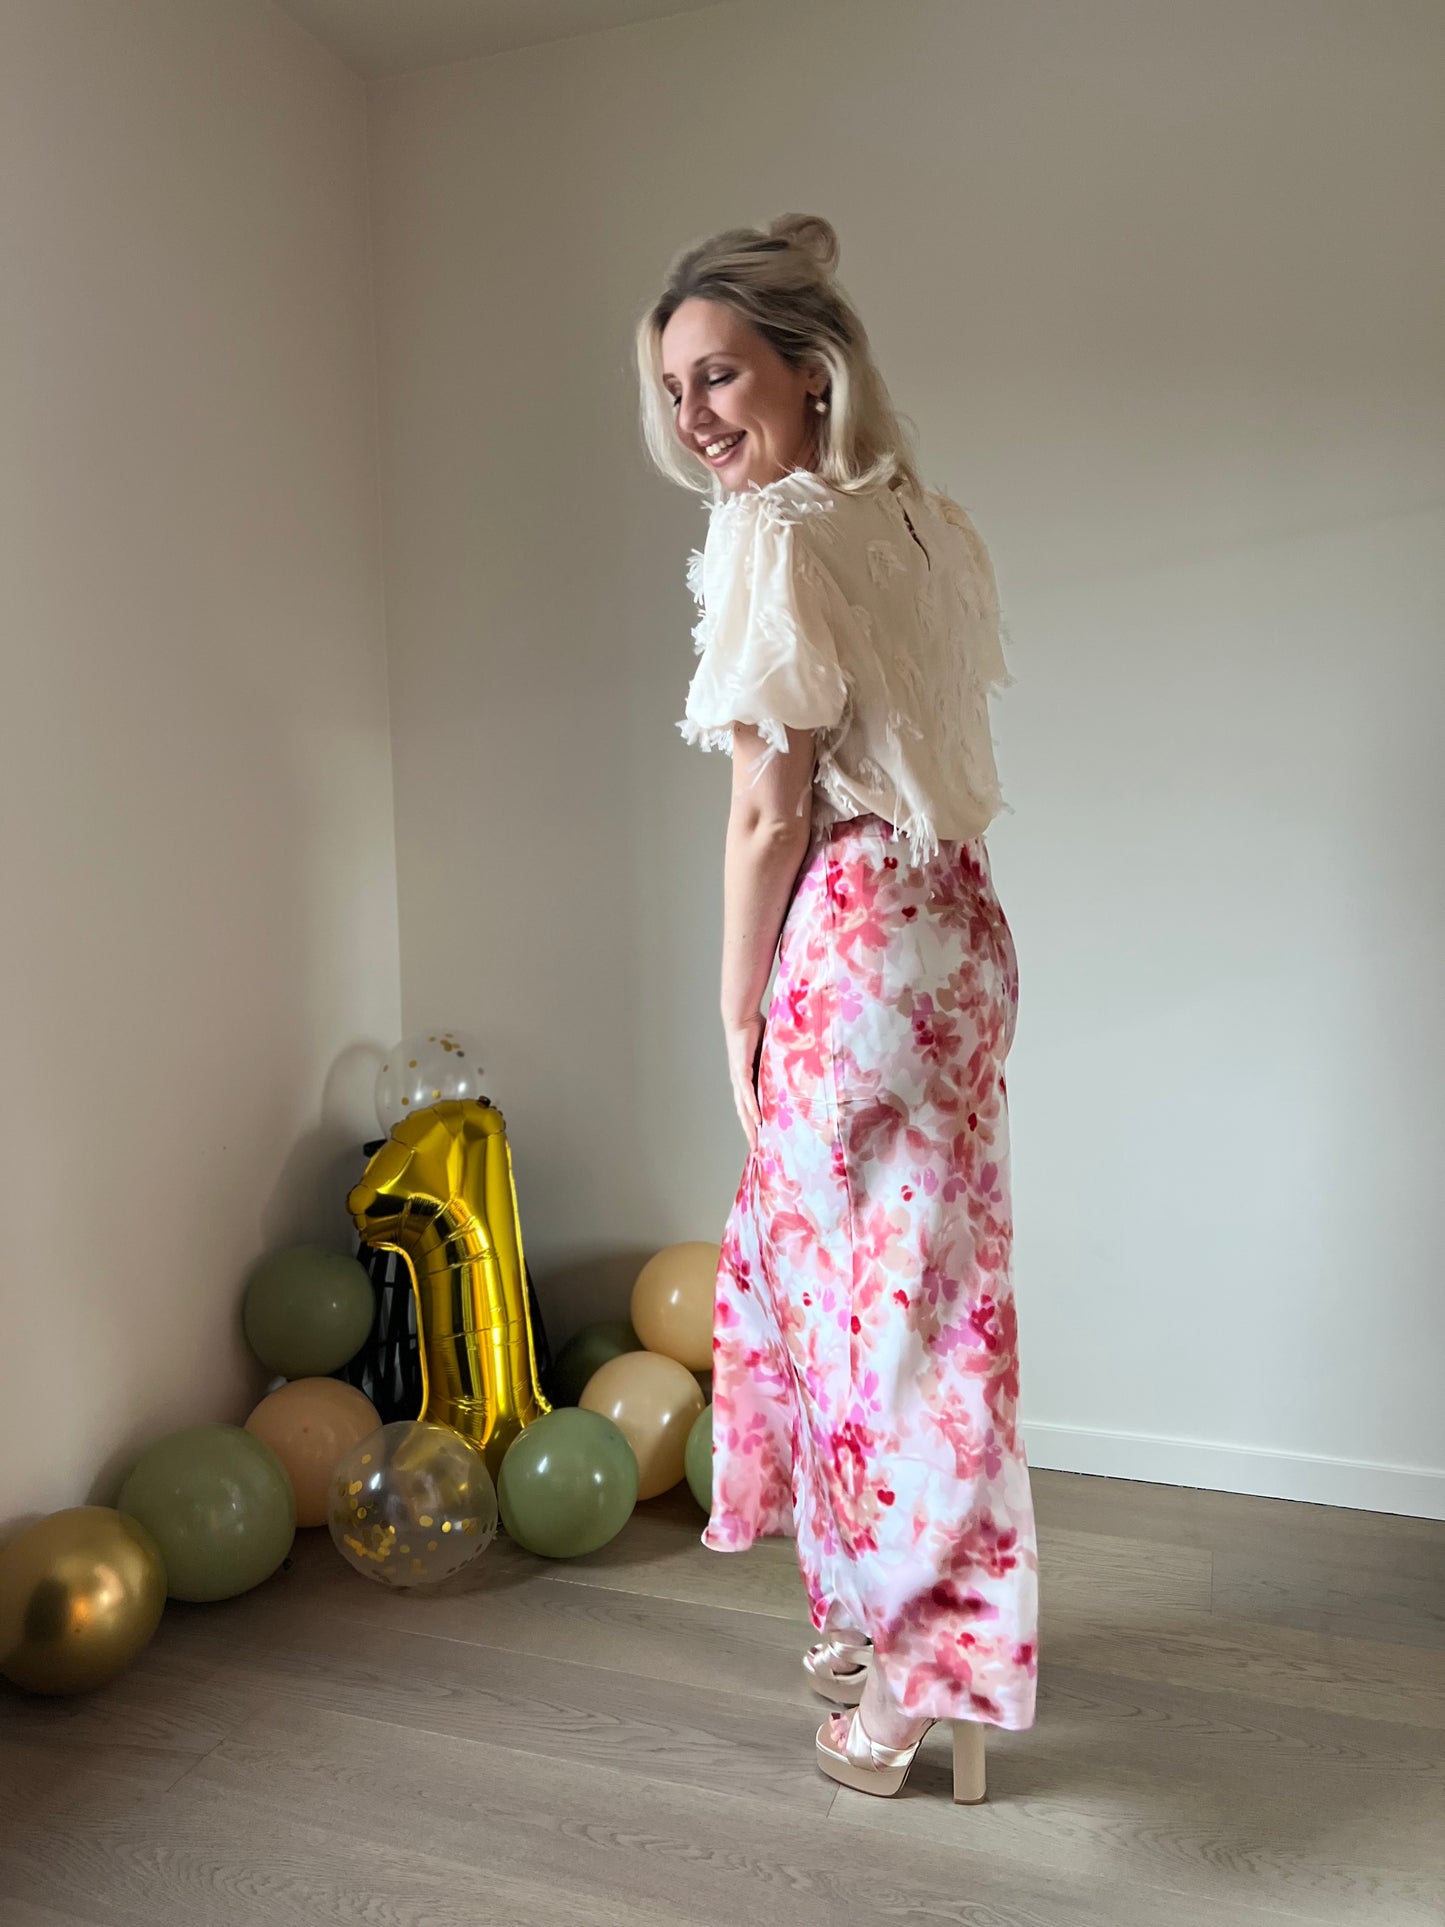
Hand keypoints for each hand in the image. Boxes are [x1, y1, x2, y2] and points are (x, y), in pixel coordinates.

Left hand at [723, 1011, 764, 1155]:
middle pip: (744, 1113)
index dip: (753, 1123)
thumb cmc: (755, 1031)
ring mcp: (739, 1078)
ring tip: (756, 1142)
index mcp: (745, 1080)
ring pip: (744, 1108)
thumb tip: (794, 1070)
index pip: (748, 1106)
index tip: (759, 1139)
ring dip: (750, 1126)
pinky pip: (748, 1093)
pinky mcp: (741, 1070)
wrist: (742, 1016)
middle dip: (750, 1132)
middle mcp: (740, 1083)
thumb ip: (777, 1064)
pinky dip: (752, 1108)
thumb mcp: (769, 1053)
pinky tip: (757, 1120)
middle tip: (757, 1151)